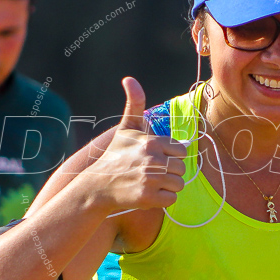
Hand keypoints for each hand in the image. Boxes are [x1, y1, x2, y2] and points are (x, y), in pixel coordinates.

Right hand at [85, 77, 186, 213]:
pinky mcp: (148, 198)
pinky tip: (148, 194)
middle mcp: (152, 160)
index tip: (156, 158)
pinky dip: (163, 200)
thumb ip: (134, 104)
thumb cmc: (115, 155)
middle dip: (170, 172)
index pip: (181, 150)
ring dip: (167, 186)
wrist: (97, 185)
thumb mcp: (126, 128)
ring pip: (179, 185)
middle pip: (182, 168)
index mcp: (151, 142)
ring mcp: (150, 179)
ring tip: (150, 183)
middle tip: (151, 172)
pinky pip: (172, 200)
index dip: (171, 156)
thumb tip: (129, 79)